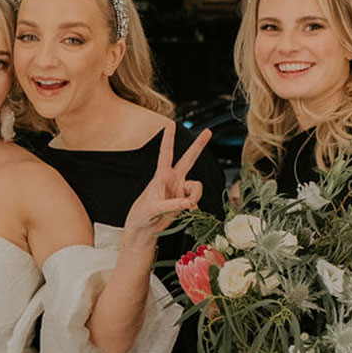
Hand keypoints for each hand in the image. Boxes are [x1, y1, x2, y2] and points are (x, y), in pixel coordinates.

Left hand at [123, 125, 209, 244]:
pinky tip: (186, 211)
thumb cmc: (142, 215)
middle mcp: (173, 179)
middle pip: (189, 159)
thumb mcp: (154, 209)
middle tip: (209, 131)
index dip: (169, 138)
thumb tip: (189, 203)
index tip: (171, 123)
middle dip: (199, 145)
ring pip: (197, 186)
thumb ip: (172, 205)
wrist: (144, 229)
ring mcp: (180, 189)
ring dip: (195, 195)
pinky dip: (194, 206)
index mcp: (161, 176)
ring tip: (187, 206)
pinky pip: (197, 199)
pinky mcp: (185, 199)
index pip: (166, 153)